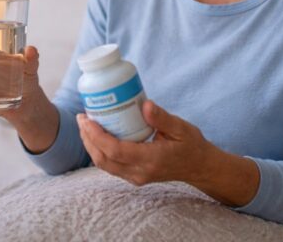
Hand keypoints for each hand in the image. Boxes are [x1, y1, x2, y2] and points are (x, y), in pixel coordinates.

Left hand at [77, 100, 260, 205]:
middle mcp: (140, 172)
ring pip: (104, 165)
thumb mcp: (181, 128)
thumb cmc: (191, 145)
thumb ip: (162, 118)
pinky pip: (111, 166)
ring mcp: (136, 177)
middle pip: (104, 160)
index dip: (96, 135)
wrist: (200, 167)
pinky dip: (100, 151)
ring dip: (91, 146)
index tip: (86, 119)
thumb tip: (144, 104)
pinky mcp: (134, 177)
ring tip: (86, 125)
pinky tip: (98, 135)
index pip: (115, 151)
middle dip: (88, 139)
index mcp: (151, 160)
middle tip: (82, 118)